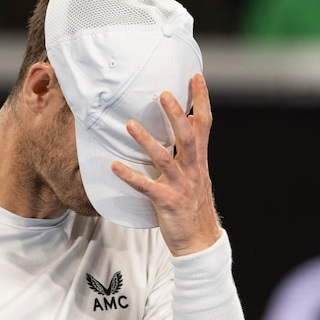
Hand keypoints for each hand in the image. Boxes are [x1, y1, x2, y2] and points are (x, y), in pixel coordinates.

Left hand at [111, 73, 221, 255]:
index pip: (204, 125)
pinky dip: (130, 176)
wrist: (199, 242)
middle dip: (176, 115)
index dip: (202, 100)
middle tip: (164, 94)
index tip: (195, 77)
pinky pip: (146, 187)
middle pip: (188, 137)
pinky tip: (114, 167)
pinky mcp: (167, 203)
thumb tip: (189, 122)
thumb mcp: (197, 175)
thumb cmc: (193, 207)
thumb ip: (191, 151)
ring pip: (164, 159)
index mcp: (199, 161)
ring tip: (130, 125)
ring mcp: (181, 186)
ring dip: (147, 141)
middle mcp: (193, 170)